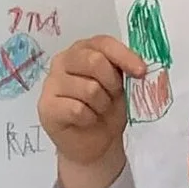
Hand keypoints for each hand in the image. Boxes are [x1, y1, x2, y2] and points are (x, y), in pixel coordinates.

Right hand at [39, 35, 142, 187]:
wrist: (93, 144)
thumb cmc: (105, 110)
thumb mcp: (119, 85)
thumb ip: (123, 69)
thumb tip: (139, 67)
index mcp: (82, 50)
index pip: (103, 43)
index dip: (124, 56)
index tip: (141, 72)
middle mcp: (63, 61)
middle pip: (94, 61)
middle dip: (112, 83)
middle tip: (113, 96)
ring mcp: (51, 83)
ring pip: (89, 89)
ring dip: (102, 104)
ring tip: (98, 110)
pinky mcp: (46, 107)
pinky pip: (77, 109)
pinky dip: (90, 118)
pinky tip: (86, 120)